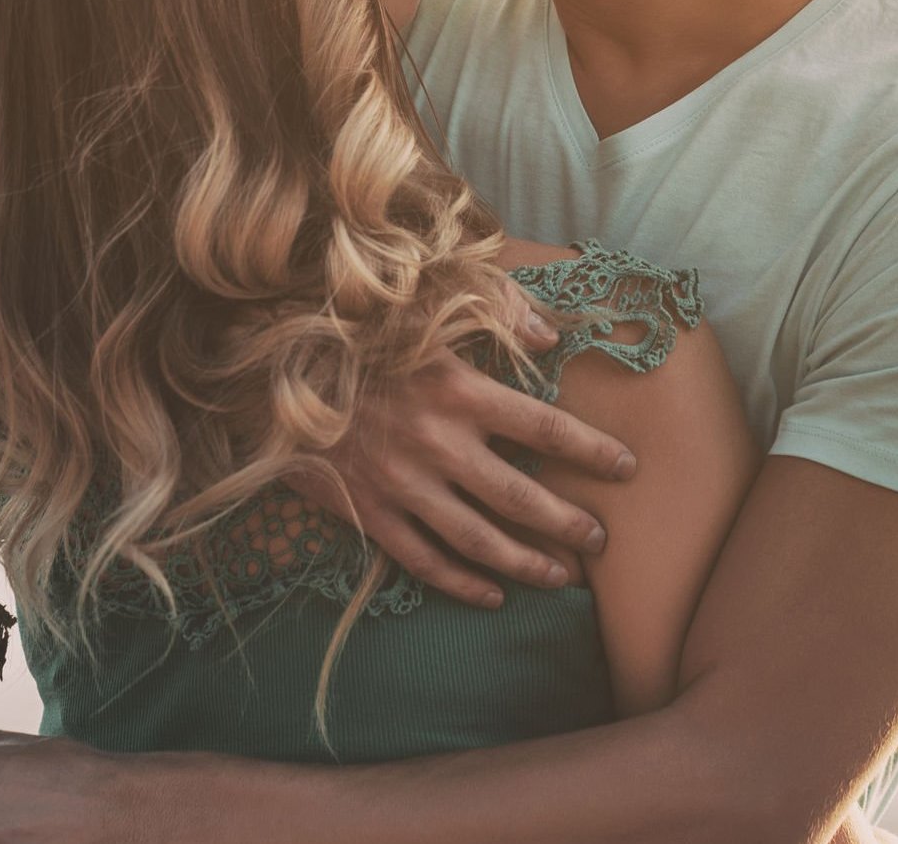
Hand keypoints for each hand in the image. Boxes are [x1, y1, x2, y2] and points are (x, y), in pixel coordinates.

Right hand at [286, 275, 636, 607]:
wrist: (271, 370)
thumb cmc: (358, 332)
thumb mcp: (427, 303)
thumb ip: (500, 308)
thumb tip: (554, 335)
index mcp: (459, 390)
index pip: (546, 429)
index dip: (593, 451)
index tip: (627, 466)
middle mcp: (437, 444)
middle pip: (521, 498)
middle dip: (569, 523)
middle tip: (600, 540)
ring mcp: (402, 485)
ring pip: (479, 540)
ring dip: (526, 563)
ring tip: (562, 576)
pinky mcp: (370, 512)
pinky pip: (424, 560)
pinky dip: (462, 583)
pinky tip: (492, 593)